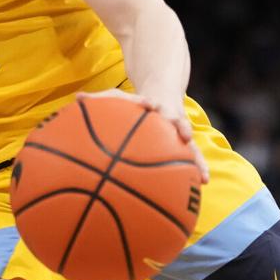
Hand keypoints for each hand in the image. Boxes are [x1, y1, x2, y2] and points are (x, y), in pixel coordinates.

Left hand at [78, 90, 208, 184]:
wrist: (163, 92)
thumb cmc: (136, 102)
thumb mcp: (117, 96)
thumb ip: (99, 100)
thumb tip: (77, 98)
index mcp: (153, 106)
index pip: (151, 102)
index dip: (150, 103)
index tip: (148, 105)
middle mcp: (170, 117)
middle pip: (178, 120)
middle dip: (181, 127)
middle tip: (185, 135)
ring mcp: (179, 130)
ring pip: (191, 145)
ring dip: (197, 159)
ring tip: (202, 178)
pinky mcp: (184, 143)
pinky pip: (191, 158)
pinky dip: (196, 169)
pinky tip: (200, 186)